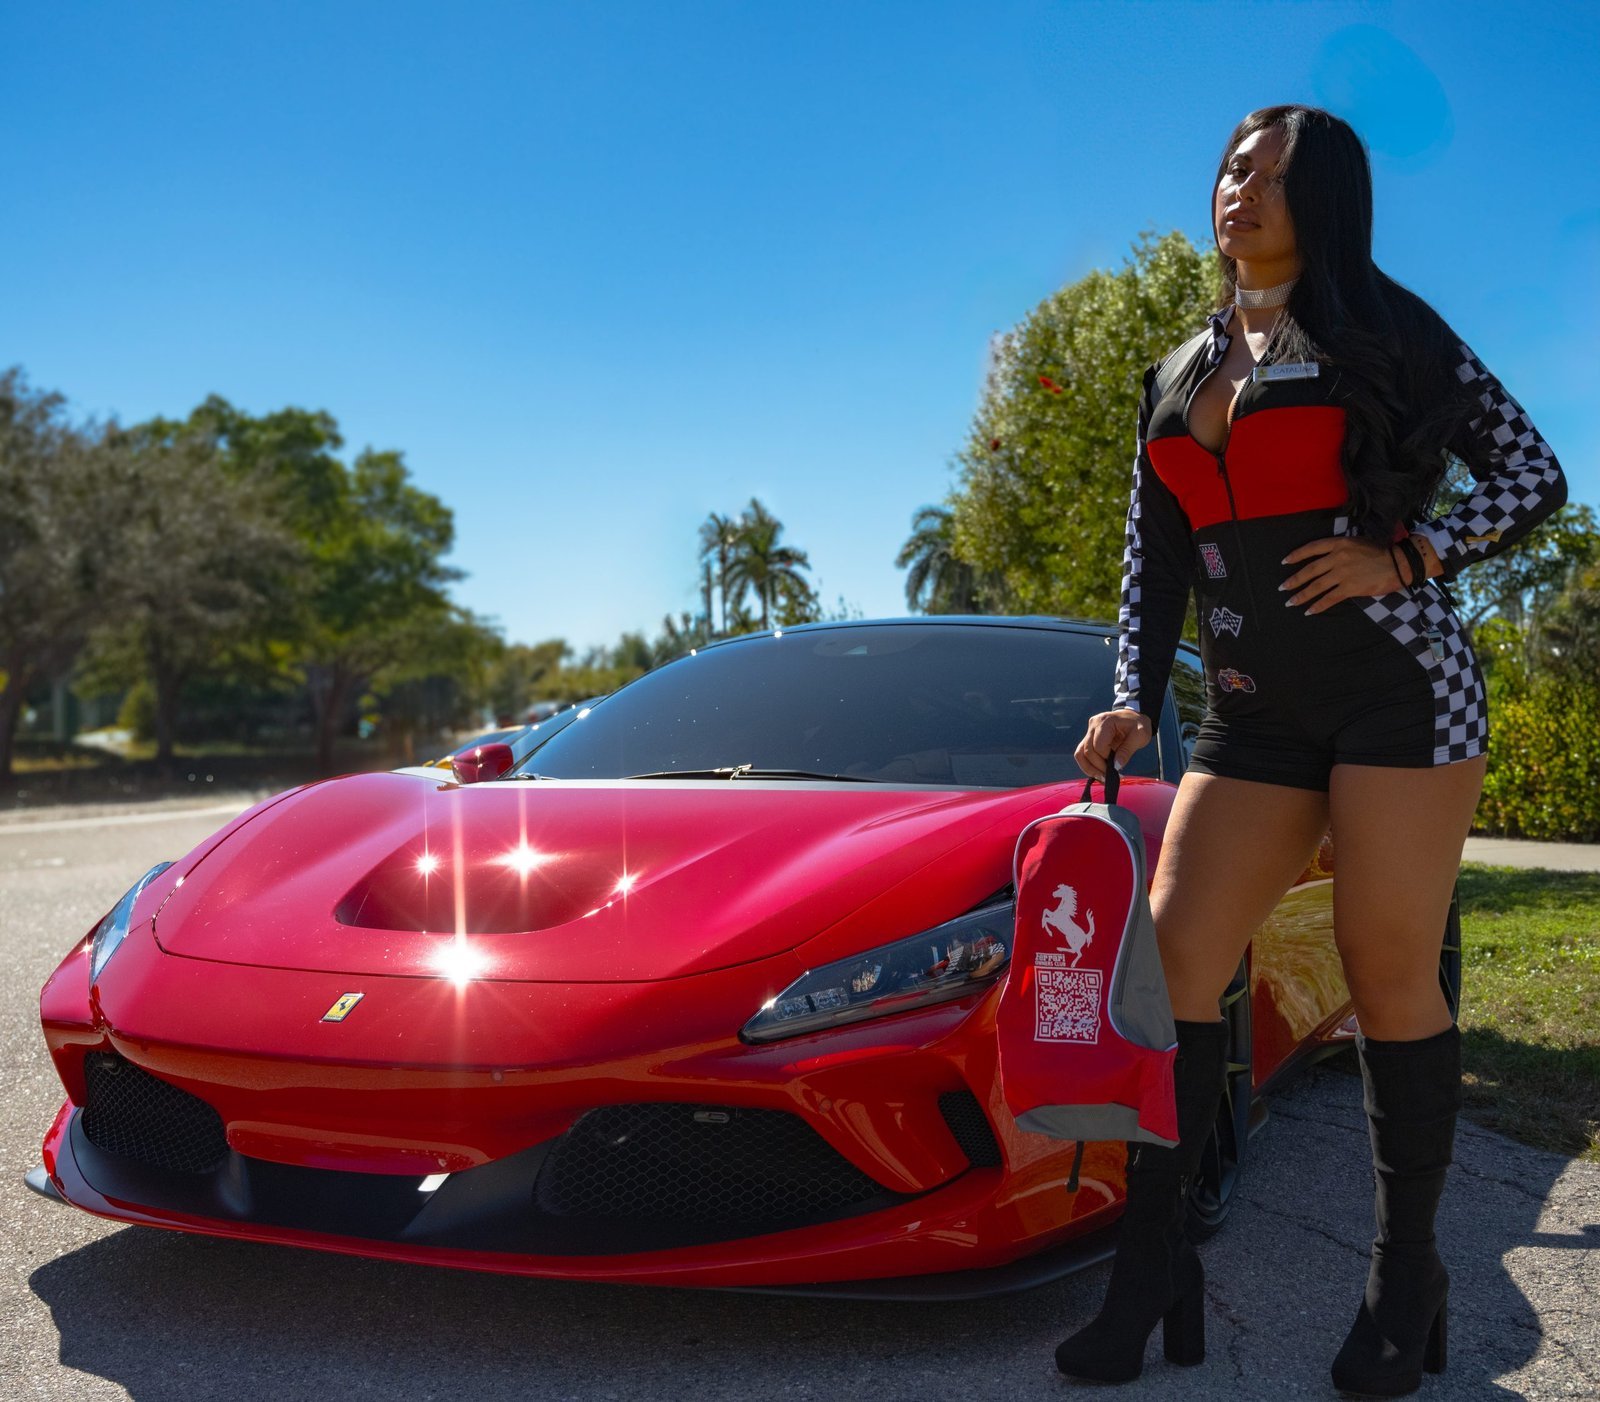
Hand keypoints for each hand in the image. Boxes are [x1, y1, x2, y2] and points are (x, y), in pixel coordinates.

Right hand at [1076, 708, 1152, 779]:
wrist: (1134, 717)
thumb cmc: (1138, 724)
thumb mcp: (1140, 736)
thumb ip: (1127, 750)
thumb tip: (1116, 767)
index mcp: (1105, 721)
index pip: (1099, 746)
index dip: (1106, 759)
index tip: (1118, 766)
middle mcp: (1093, 725)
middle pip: (1087, 751)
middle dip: (1098, 767)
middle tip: (1110, 777)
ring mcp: (1089, 731)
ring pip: (1080, 754)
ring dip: (1089, 769)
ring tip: (1102, 778)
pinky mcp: (1088, 738)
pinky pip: (1082, 754)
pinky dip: (1089, 765)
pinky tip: (1098, 773)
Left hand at [1280, 536, 1406, 613]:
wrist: (1399, 563)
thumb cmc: (1380, 551)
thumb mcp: (1357, 542)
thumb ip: (1340, 548)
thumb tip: (1326, 558)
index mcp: (1339, 543)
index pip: (1312, 548)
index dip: (1296, 555)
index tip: (1284, 562)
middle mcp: (1338, 557)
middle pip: (1310, 570)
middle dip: (1294, 580)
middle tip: (1282, 588)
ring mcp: (1343, 573)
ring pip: (1317, 586)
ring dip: (1302, 596)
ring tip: (1291, 602)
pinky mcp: (1351, 588)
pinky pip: (1330, 598)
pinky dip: (1318, 605)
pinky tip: (1309, 611)